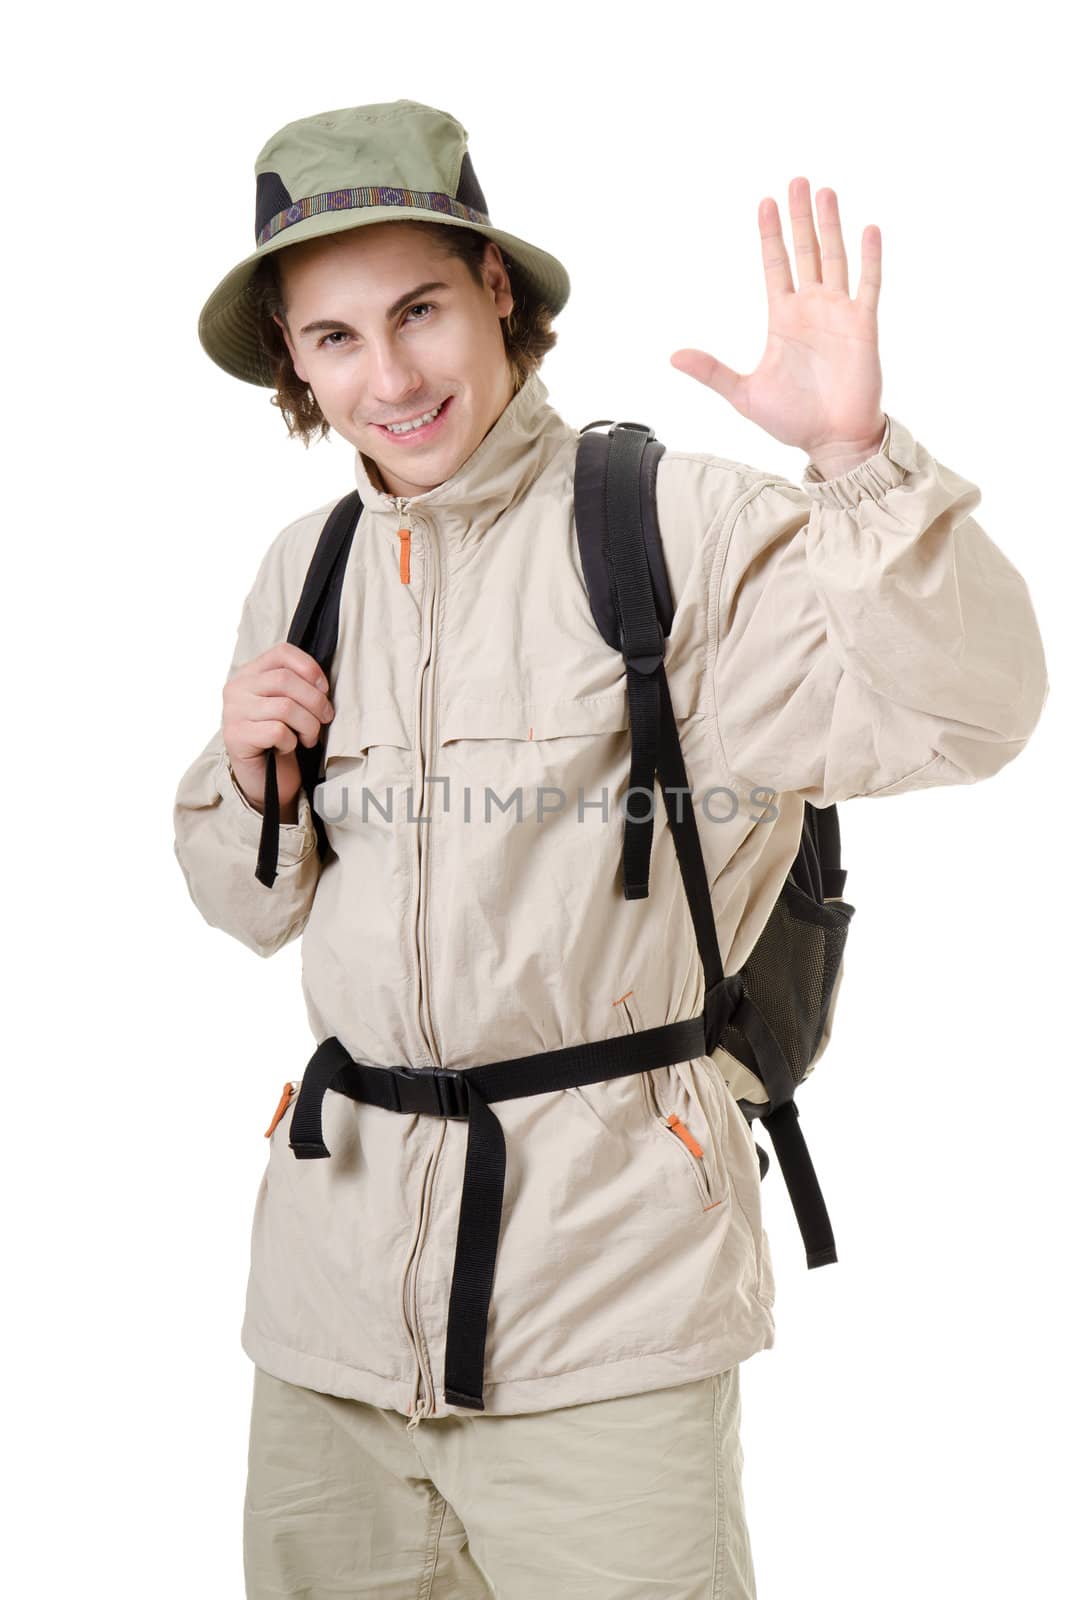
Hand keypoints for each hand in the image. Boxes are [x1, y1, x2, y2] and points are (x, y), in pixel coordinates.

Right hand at [222, 642, 333, 815]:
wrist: (263, 778)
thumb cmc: (280, 739)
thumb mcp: (289, 704)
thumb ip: (298, 685)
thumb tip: (323, 683)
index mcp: (250, 674)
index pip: (282, 652)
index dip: (310, 668)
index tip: (324, 689)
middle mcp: (236, 688)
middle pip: (286, 680)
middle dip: (315, 701)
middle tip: (325, 718)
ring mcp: (232, 712)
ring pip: (285, 707)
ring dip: (308, 725)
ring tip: (309, 737)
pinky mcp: (236, 737)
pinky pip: (277, 731)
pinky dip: (291, 742)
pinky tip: (288, 747)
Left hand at [671, 178, 885, 469]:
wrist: (832, 441)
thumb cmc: (792, 420)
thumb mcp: (743, 394)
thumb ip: (712, 372)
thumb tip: (673, 356)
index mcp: (782, 319)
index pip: (775, 265)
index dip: (770, 234)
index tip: (765, 201)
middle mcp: (811, 308)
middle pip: (805, 251)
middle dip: (800, 216)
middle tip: (796, 180)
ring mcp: (839, 313)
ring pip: (834, 258)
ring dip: (830, 225)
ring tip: (824, 191)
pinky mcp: (863, 326)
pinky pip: (868, 285)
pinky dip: (870, 258)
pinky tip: (868, 229)